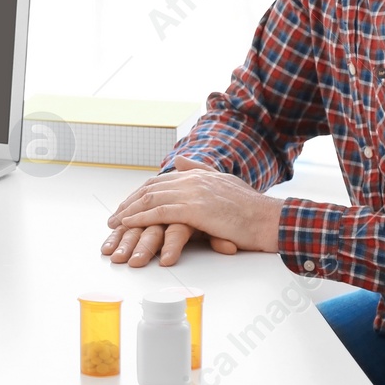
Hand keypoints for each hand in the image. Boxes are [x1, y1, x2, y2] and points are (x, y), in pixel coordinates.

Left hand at [108, 162, 282, 261]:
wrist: (270, 219)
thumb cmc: (252, 209)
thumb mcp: (224, 182)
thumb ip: (200, 170)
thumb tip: (180, 159)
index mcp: (198, 174)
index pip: (160, 181)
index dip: (140, 194)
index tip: (127, 205)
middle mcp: (192, 180)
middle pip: (150, 189)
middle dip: (129, 203)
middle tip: (114, 217)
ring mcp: (192, 193)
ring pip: (151, 200)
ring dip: (129, 213)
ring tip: (115, 224)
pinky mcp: (194, 209)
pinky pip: (159, 213)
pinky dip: (140, 219)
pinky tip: (129, 225)